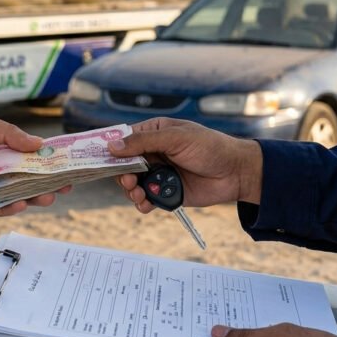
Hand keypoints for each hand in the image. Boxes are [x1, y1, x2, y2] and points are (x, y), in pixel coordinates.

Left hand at [0, 111, 68, 215]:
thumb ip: (7, 134)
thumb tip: (38, 144)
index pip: (30, 154)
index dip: (50, 160)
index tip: (70, 164)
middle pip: (27, 178)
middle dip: (48, 182)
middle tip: (65, 186)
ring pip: (14, 194)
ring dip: (32, 197)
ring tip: (47, 196)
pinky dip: (7, 207)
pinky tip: (20, 203)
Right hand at [108, 117, 262, 212]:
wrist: (236, 173)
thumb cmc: (210, 147)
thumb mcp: (176, 138)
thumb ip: (144, 142)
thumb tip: (113, 146)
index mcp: (154, 133)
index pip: (125, 139)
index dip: (111, 149)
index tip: (100, 160)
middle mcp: (153, 153)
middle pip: (124, 164)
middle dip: (121, 174)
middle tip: (128, 181)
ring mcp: (159, 173)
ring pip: (132, 184)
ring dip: (131, 191)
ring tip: (138, 194)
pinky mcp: (166, 192)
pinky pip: (146, 199)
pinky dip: (142, 203)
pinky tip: (146, 204)